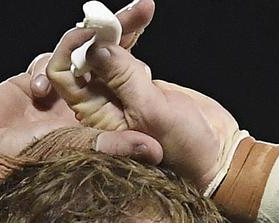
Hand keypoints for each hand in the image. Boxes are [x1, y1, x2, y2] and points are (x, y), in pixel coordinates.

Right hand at [0, 0, 159, 161]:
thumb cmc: (27, 160)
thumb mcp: (78, 152)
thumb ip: (114, 146)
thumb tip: (155, 150)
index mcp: (101, 115)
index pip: (126, 73)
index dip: (137, 46)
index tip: (147, 12)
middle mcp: (84, 100)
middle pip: (106, 54)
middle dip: (118, 29)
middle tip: (142, 6)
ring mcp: (60, 89)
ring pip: (74, 52)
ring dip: (76, 45)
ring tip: (80, 40)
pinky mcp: (34, 82)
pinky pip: (47, 61)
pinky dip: (44, 67)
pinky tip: (39, 89)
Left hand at [45, 28, 239, 190]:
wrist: (216, 152)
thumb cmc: (184, 146)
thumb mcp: (152, 111)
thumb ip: (123, 79)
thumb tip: (96, 48)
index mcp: (93, 115)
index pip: (62, 75)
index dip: (71, 49)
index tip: (94, 33)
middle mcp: (99, 102)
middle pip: (83, 56)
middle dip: (99, 32)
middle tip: (116, 16)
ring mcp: (118, 90)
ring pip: (107, 49)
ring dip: (120, 26)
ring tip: (142, 8)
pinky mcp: (137, 80)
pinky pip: (127, 50)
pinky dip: (134, 31)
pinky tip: (145, 12)